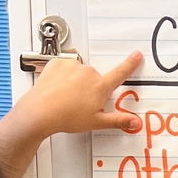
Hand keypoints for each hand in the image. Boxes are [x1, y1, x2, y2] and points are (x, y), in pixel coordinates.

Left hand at [12, 51, 143, 140]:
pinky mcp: (58, 63)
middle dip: (90, 87)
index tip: (137, 55)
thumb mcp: (97, 122)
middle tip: (81, 102)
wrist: (41, 111)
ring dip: (76, 81)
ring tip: (67, 96)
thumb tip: (135, 122)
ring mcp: (73, 66)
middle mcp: (88, 73)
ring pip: (79, 72)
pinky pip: (64, 67)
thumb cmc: (66, 117)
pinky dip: (63, 75)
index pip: (120, 73)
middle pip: (95, 78)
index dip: (131, 63)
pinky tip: (59, 87)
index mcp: (100, 86)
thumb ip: (119, 120)